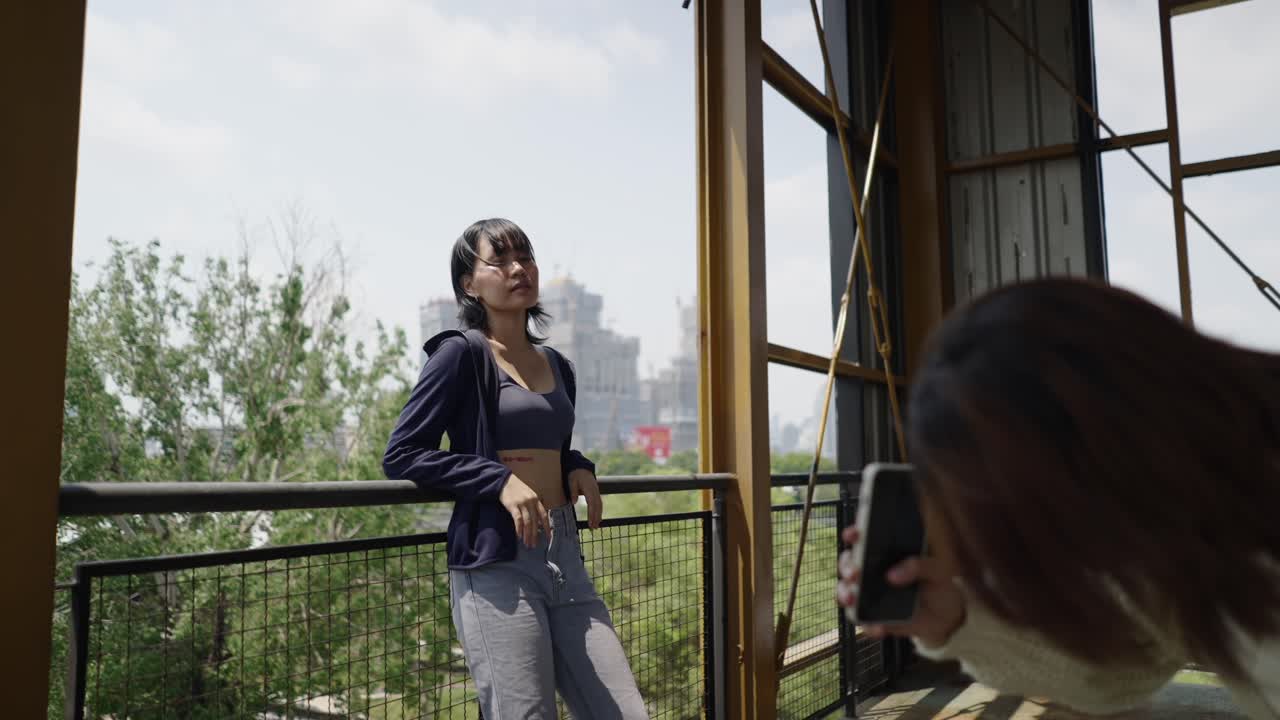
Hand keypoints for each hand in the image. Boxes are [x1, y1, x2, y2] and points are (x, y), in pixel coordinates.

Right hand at [500, 474, 548, 547]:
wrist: (504, 480)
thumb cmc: (516, 489)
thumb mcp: (529, 495)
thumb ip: (533, 506)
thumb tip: (538, 522)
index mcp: (536, 500)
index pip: (544, 516)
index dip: (547, 527)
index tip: (549, 538)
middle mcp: (531, 502)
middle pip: (535, 521)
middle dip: (535, 535)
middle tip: (533, 545)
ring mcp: (522, 503)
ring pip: (527, 522)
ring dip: (527, 534)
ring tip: (527, 543)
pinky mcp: (512, 505)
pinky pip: (517, 519)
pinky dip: (519, 529)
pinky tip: (519, 536)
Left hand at [568, 468, 602, 528]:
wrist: (581, 468)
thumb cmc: (575, 475)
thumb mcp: (571, 481)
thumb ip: (573, 492)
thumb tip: (574, 502)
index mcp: (589, 489)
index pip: (592, 504)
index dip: (592, 514)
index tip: (590, 523)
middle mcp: (595, 491)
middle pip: (598, 506)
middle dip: (596, 517)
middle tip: (593, 528)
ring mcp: (597, 492)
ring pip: (600, 506)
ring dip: (598, 516)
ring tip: (596, 526)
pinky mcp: (596, 493)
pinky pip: (599, 503)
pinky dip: (599, 511)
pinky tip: (597, 518)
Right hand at [836, 526, 966, 647]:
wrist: (945, 616)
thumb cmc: (938, 584)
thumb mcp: (937, 569)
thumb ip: (919, 566)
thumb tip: (893, 575)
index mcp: (886, 551)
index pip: (864, 537)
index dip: (854, 533)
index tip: (852, 535)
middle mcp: (872, 569)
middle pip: (848, 562)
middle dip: (846, 566)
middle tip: (854, 572)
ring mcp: (869, 592)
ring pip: (845, 589)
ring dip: (844, 593)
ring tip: (852, 598)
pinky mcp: (873, 615)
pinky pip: (861, 619)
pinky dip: (867, 624)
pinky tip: (877, 626)